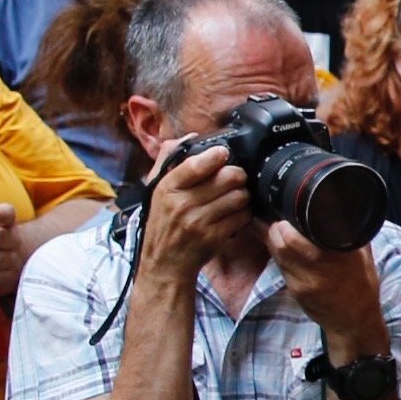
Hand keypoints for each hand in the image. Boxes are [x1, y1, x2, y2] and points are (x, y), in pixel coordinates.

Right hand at [137, 139, 252, 287]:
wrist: (164, 262)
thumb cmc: (163, 223)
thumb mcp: (157, 190)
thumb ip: (169, 160)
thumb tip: (189, 136)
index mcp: (167, 188)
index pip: (196, 165)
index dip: (216, 155)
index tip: (223, 153)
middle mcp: (182, 204)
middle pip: (227, 178)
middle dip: (237, 175)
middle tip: (236, 177)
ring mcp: (198, 222)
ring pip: (238, 196)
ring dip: (243, 194)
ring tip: (236, 195)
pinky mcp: (214, 237)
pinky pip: (241, 216)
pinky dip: (243, 212)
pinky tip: (236, 213)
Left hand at [269, 221, 387, 355]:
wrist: (354, 323)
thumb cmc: (362, 287)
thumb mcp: (362, 256)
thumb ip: (350, 233)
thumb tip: (339, 210)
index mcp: (338, 256)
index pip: (298, 236)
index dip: (286, 222)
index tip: (285, 210)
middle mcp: (318, 269)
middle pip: (282, 243)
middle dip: (274, 227)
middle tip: (274, 218)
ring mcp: (304, 282)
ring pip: (277, 254)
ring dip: (270, 239)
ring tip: (269, 227)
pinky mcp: (295, 291)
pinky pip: (281, 267)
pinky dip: (277, 254)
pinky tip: (277, 246)